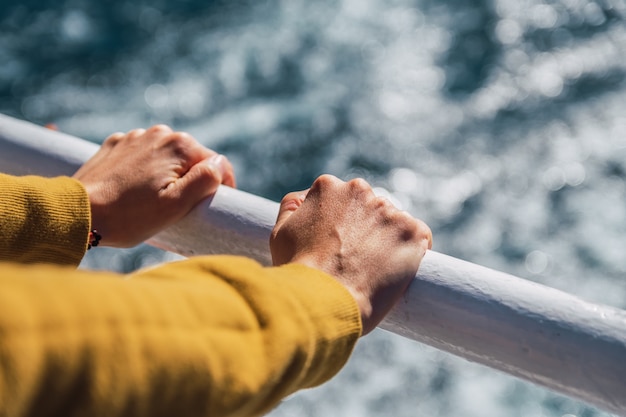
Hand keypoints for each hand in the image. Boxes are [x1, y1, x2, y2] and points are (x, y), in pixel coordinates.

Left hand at [73, 125, 235, 247]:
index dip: (221, 186)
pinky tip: (134, 190)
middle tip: (180, 208)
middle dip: (190, 179)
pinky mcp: (115, 145)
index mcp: (179, 145)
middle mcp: (159, 133)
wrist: (78, 212)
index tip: (214, 206)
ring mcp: (134, 137)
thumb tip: (220, 164)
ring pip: (165, 156)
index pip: (215, 163)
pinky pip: (141, 155)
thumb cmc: (129, 215)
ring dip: (166, 174)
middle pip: (190, 158)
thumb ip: (206, 180)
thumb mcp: (176, 205)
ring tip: (153, 201)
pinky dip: (144, 170)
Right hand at [270, 175, 431, 334]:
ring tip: (375, 269)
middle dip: (365, 228)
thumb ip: (292, 207)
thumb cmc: (299, 271)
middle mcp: (360, 191)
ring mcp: (389, 210)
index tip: (339, 245)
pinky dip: (415, 250)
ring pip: (394, 221)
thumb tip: (303, 197)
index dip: (340, 224)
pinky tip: (399, 268)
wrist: (325, 300)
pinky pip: (421, 236)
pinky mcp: (413, 232)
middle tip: (356, 259)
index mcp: (328, 187)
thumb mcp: (280, 232)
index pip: (341, 199)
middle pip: (369, 207)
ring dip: (389, 239)